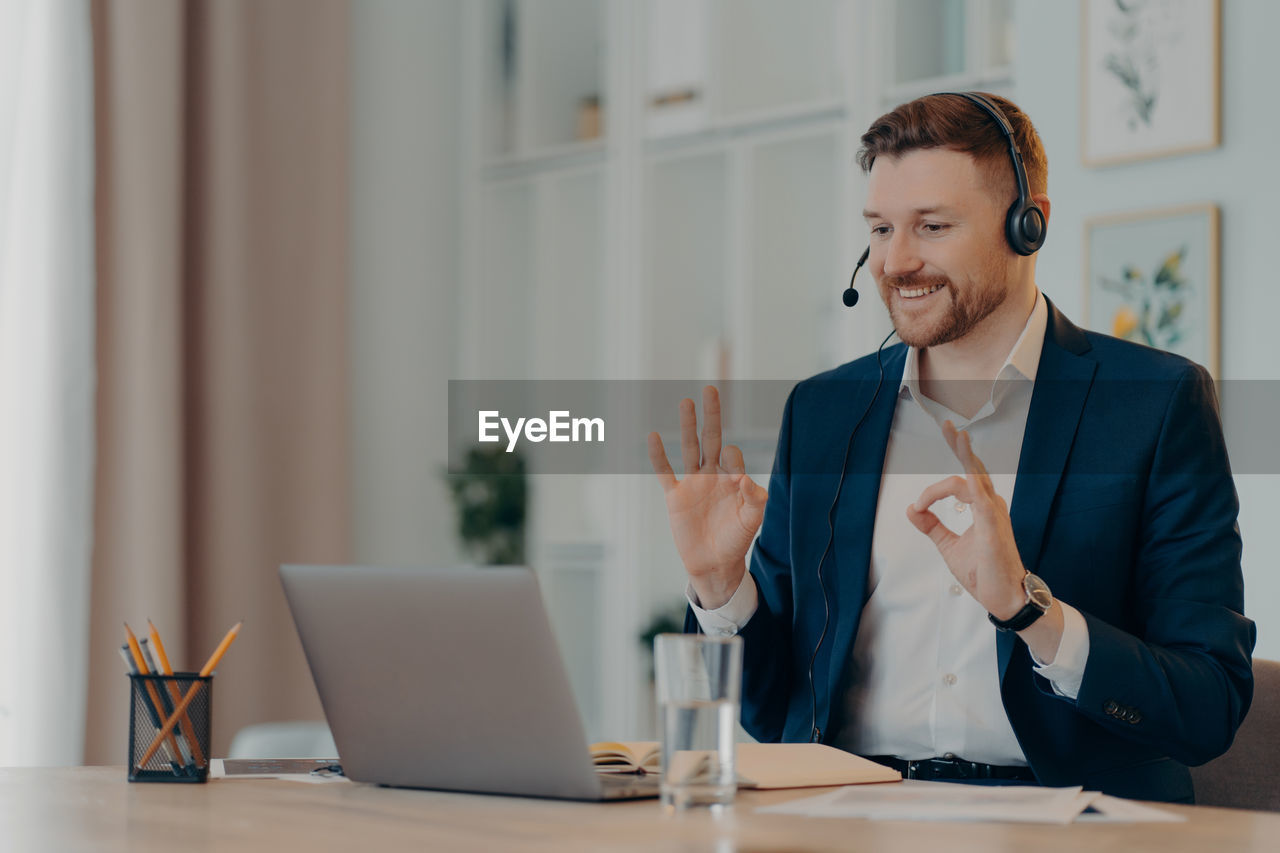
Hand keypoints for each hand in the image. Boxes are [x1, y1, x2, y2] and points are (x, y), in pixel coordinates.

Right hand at [648, 386, 767, 609]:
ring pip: (689, 448)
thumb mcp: (751, 521)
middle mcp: (713, 476)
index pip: (733, 456)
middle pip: (711, 438)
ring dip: (687, 425)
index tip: (736, 480)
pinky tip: (654, 436)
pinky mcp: (676, 497)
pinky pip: (665, 472)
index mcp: (733, 479)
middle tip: (711, 389)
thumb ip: (754, 500)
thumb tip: (745, 478)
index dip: (733, 460)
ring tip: (686, 402)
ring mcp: (693, 484)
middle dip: (712, 415)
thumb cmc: (736, 541)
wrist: (714, 564)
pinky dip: (658, 456)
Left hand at [905, 420, 1026, 619]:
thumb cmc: (983, 572)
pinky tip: (965, 467)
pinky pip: (981, 498)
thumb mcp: (948, 545)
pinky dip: (969, 483)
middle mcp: (991, 505)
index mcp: (982, 508)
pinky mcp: (993, 526)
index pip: (959, 482)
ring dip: (965, 454)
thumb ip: (931, 526)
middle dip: (959, 446)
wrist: (1003, 597)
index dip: (933, 491)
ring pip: (977, 476)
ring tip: (955, 433)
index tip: (918, 507)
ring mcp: (994, 513)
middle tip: (947, 425)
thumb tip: (911, 509)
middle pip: (974, 468)